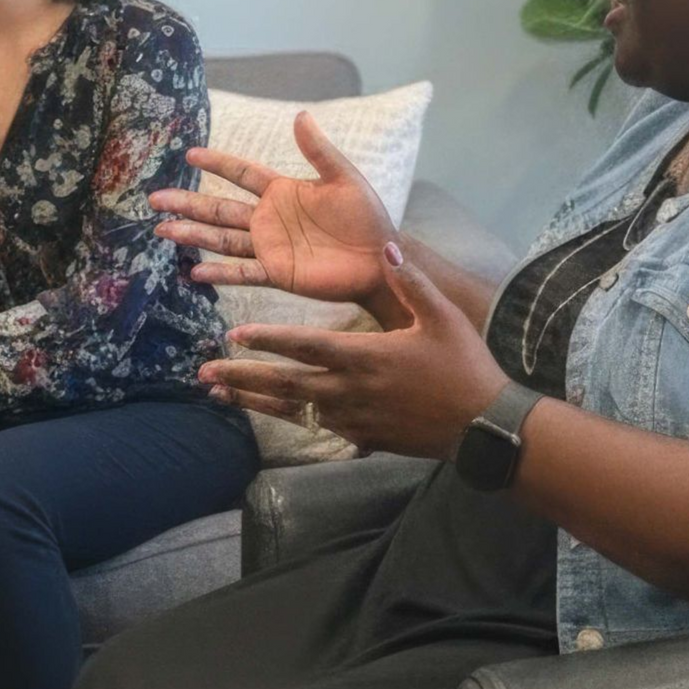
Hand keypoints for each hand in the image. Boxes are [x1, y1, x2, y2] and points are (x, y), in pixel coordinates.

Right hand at [149, 111, 396, 307]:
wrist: (381, 259)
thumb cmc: (367, 218)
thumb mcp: (344, 178)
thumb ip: (319, 150)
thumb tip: (300, 114)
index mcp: (282, 191)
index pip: (242, 173)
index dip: (217, 164)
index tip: (190, 155)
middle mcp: (269, 219)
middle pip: (220, 208)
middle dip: (187, 203)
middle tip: (155, 199)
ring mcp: (270, 247)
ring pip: (222, 239)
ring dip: (193, 235)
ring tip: (163, 229)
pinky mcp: (278, 273)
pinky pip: (243, 272)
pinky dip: (219, 273)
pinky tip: (194, 271)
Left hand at [198, 244, 505, 458]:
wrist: (483, 427)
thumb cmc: (465, 367)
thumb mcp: (442, 318)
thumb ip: (411, 283)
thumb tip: (386, 249)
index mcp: (365, 358)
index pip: (305, 346)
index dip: (268, 340)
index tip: (234, 335)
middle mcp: (349, 391)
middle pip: (284, 384)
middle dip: (241, 377)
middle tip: (204, 374)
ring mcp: (352, 420)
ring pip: (291, 409)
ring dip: (252, 401)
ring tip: (218, 395)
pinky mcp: (360, 438)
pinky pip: (314, 427)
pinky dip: (286, 418)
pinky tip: (264, 412)